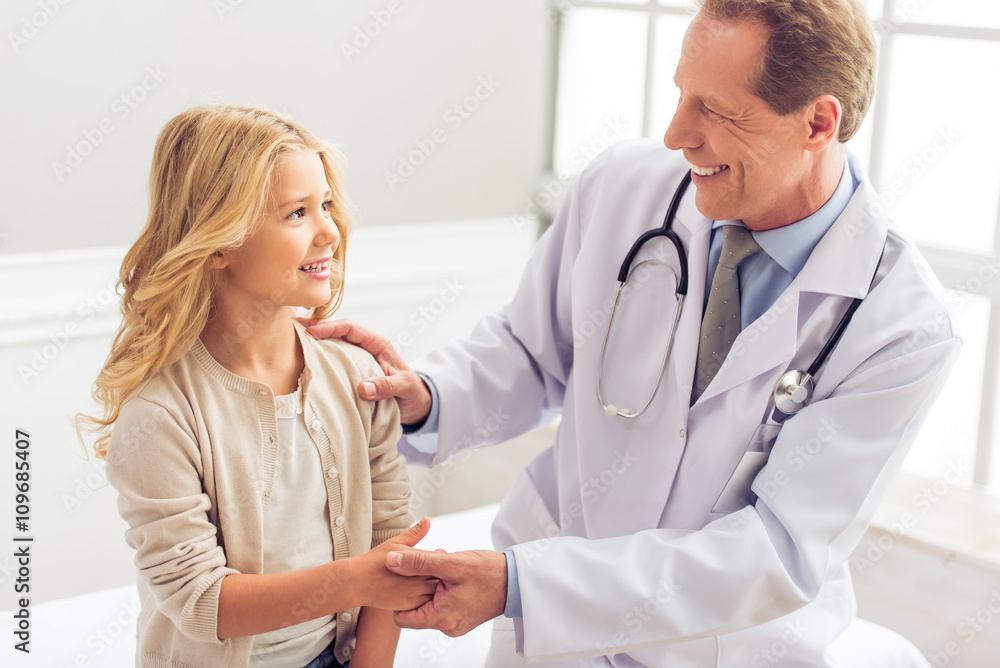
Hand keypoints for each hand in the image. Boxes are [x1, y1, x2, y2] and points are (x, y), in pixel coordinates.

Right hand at [299, 317, 432, 424]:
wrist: (419, 403)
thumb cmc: (414, 393)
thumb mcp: (405, 388)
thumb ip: (387, 386)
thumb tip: (363, 388)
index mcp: (379, 344)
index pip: (351, 328)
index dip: (330, 327)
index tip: (311, 331)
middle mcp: (367, 346)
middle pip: (338, 331)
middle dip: (316, 328)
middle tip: (292, 328)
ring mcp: (360, 356)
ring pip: (334, 343)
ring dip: (316, 340)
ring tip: (291, 339)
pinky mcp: (355, 368)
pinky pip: (335, 357)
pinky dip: (320, 355)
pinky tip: (305, 358)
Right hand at [354, 517, 438, 610]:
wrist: (358, 583)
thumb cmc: (375, 560)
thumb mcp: (396, 542)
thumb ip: (415, 532)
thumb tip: (427, 518)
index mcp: (417, 558)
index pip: (440, 557)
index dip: (439, 557)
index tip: (432, 558)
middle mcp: (419, 576)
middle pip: (442, 575)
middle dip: (440, 572)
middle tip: (432, 570)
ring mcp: (415, 593)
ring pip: (437, 591)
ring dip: (435, 586)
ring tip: (426, 581)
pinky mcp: (410, 606)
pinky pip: (427, 604)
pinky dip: (428, 599)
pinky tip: (420, 593)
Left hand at [386, 548, 507, 636]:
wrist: (518, 581)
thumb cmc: (488, 573)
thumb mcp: (451, 563)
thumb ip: (419, 562)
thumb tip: (391, 560)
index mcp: (441, 619)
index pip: (402, 617)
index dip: (400, 596)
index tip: (408, 576)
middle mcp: (447, 626)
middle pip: (416, 610)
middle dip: (418, 586)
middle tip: (431, 567)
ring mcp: (456, 623)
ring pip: (430, 605)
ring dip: (432, 585)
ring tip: (445, 568)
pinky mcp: (463, 617)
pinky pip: (443, 604)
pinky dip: (443, 589)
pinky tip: (453, 574)